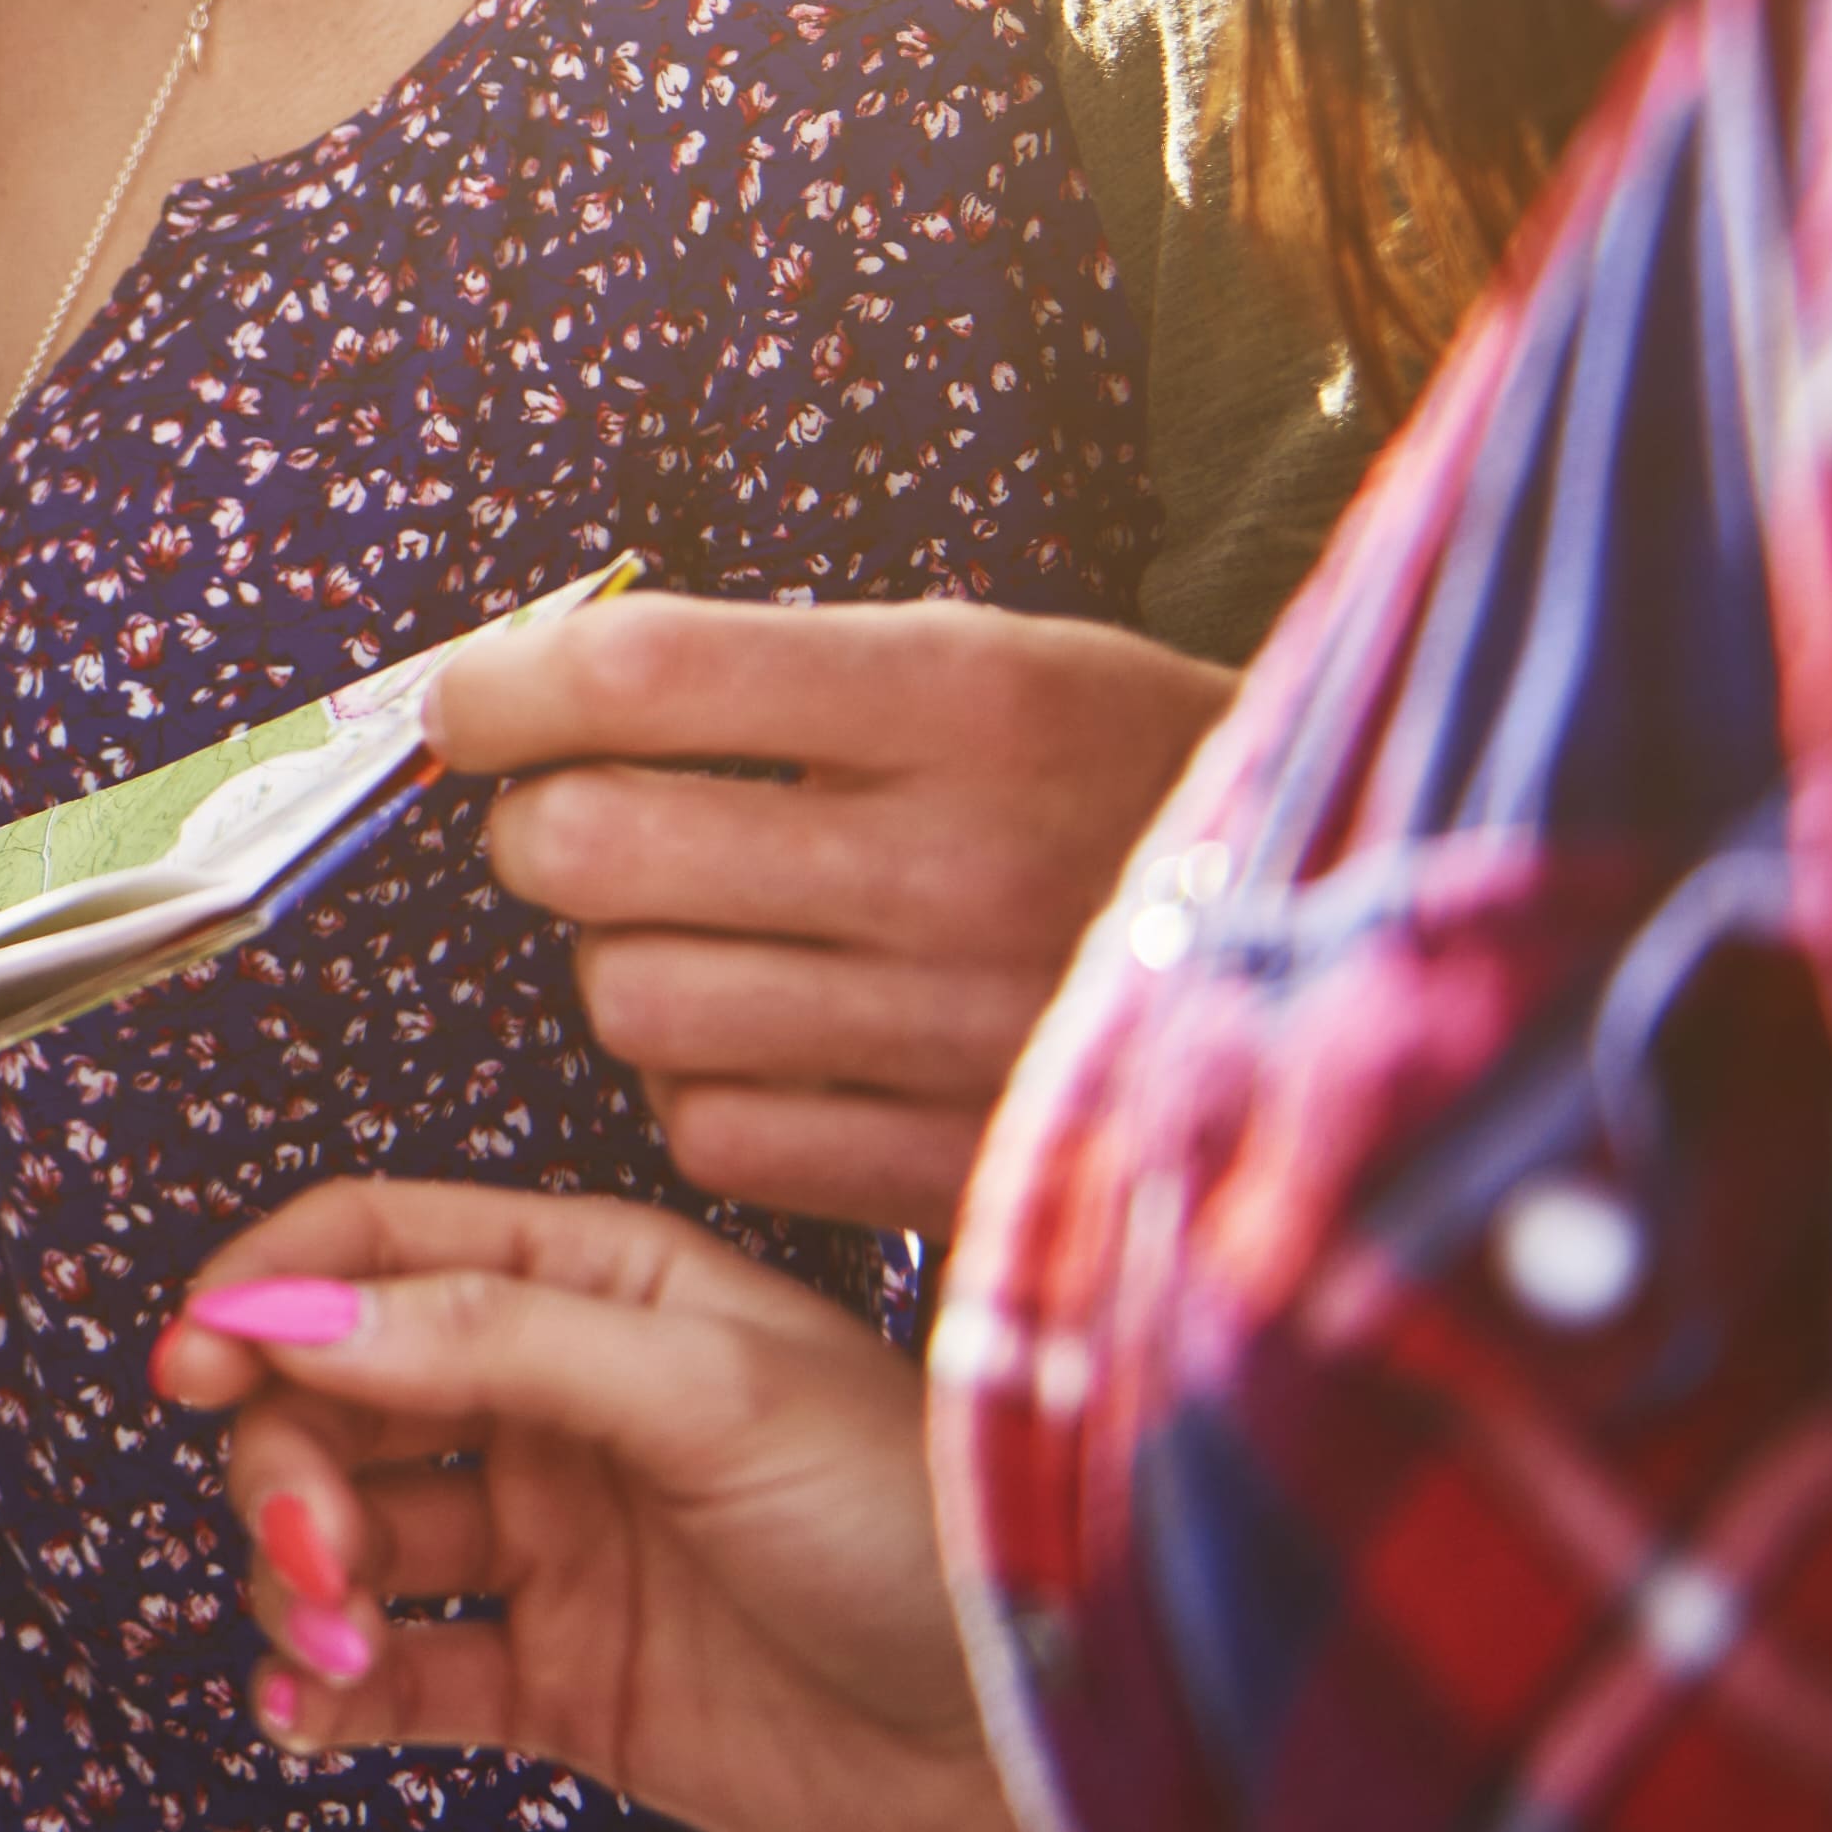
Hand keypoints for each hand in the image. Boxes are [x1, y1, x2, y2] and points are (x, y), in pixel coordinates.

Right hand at [152, 1180, 1049, 1831]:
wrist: (1051, 1743)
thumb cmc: (929, 1529)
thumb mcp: (713, 1393)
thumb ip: (494, 1341)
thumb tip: (291, 1315)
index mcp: (597, 1296)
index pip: (377, 1251)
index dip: (267, 1294)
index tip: (193, 1360)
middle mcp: (558, 1411)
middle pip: (335, 1402)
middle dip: (286, 1465)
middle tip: (312, 1543)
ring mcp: (554, 1550)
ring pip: (348, 1537)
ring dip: (302, 1579)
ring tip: (339, 1637)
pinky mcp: (562, 1686)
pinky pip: (398, 1674)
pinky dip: (329, 1688)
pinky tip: (312, 1706)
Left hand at [444, 593, 1232, 1227]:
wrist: (1365, 954)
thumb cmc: (1126, 784)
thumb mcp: (998, 665)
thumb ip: (784, 677)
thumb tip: (537, 689)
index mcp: (966, 698)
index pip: (639, 675)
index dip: (502, 690)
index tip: (466, 706)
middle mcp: (955, 861)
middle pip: (593, 849)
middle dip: (545, 833)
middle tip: (580, 824)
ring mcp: (958, 1027)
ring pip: (631, 1000)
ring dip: (628, 968)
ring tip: (712, 940)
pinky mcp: (960, 1166)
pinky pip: (711, 1131)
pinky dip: (705, 1094)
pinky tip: (777, 1050)